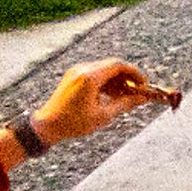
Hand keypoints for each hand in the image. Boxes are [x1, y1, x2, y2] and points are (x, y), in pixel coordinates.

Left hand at [34, 57, 169, 144]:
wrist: (47, 125)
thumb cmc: (73, 123)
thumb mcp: (103, 115)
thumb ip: (125, 104)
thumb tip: (142, 99)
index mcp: (90, 78)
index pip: (118, 65)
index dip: (134, 73)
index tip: (143, 84)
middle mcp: (83, 70)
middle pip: (112, 65)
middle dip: (127, 77)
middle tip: (136, 91)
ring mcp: (76, 71)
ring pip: (104, 69)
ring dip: (117, 80)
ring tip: (124, 97)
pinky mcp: (73, 76)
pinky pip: (95, 73)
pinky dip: (106, 82)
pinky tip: (111, 96)